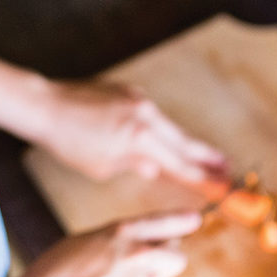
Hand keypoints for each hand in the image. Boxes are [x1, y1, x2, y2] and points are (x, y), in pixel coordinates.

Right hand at [0, 211, 201, 276]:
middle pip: (176, 256)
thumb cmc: (57, 268)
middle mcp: (136, 257)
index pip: (164, 223)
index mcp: (121, 233)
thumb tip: (139, 244)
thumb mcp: (88, 239)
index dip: (182, 221)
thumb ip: (118, 239)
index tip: (195, 218)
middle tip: (153, 258)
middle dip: (169, 257)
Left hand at [38, 78, 227, 183]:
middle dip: (207, 157)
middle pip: (184, 141)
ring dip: (182, 143)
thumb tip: (156, 167)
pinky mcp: (128, 91)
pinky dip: (156, 128)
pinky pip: (150, 115)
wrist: (47, 106)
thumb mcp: (103, 165)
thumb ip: (135, 165)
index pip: (180, 163)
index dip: (204, 177)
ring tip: (204, 157)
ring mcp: (138, 99)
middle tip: (229, 169)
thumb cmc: (69, 141)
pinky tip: (160, 139)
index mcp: (140, 138)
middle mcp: (145, 115)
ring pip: (167, 126)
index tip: (225, 186)